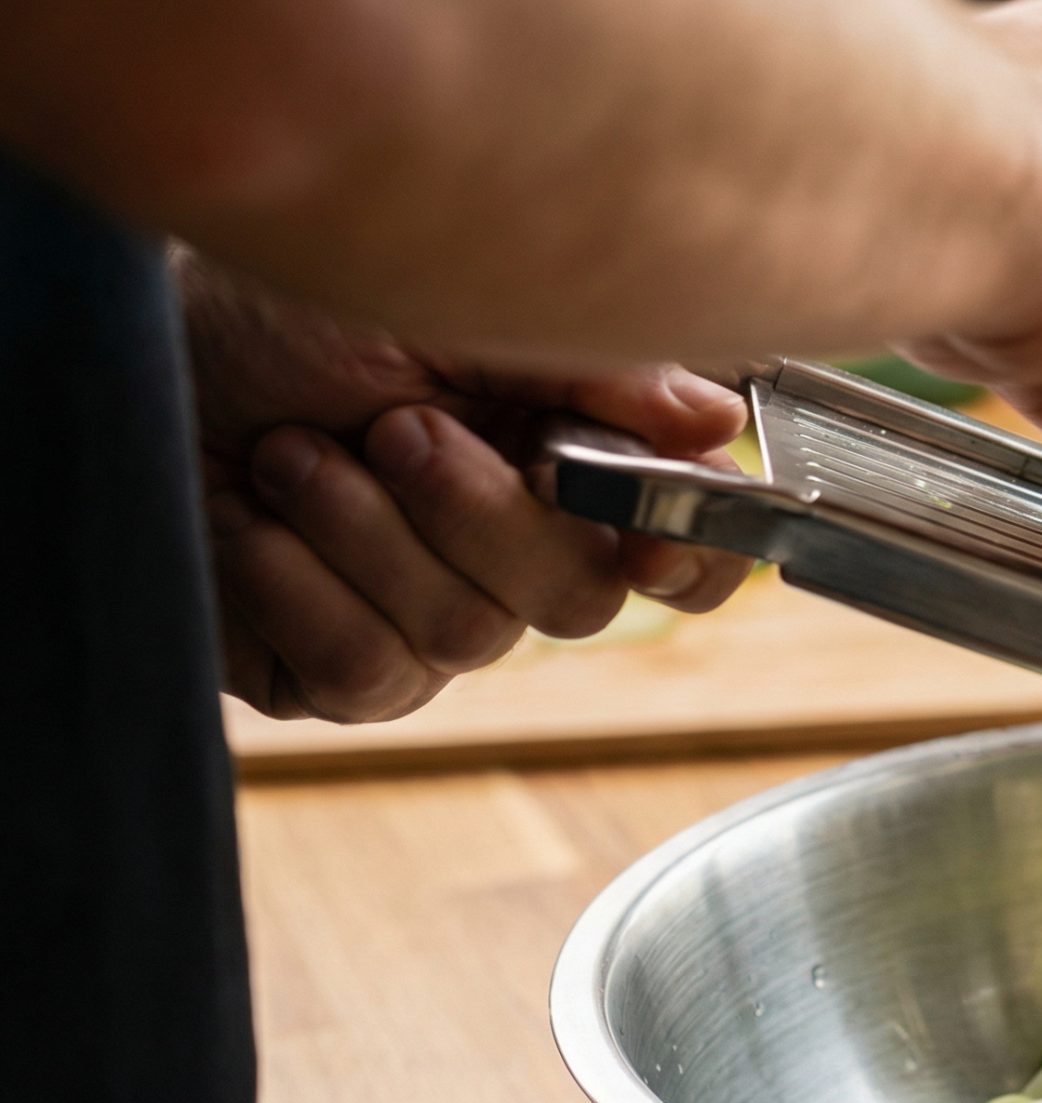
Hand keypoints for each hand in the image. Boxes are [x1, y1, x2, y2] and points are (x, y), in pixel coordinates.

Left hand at [182, 256, 755, 722]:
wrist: (148, 355)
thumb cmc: (295, 315)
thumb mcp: (461, 313)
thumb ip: (600, 369)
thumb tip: (717, 422)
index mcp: (569, 468)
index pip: (687, 551)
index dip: (691, 555)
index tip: (652, 534)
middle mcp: (514, 557)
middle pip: (580, 598)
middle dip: (480, 511)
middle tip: (397, 427)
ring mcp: (429, 625)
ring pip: (469, 635)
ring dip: (366, 528)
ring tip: (295, 452)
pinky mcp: (340, 674)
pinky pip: (365, 669)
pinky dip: (301, 583)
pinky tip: (258, 520)